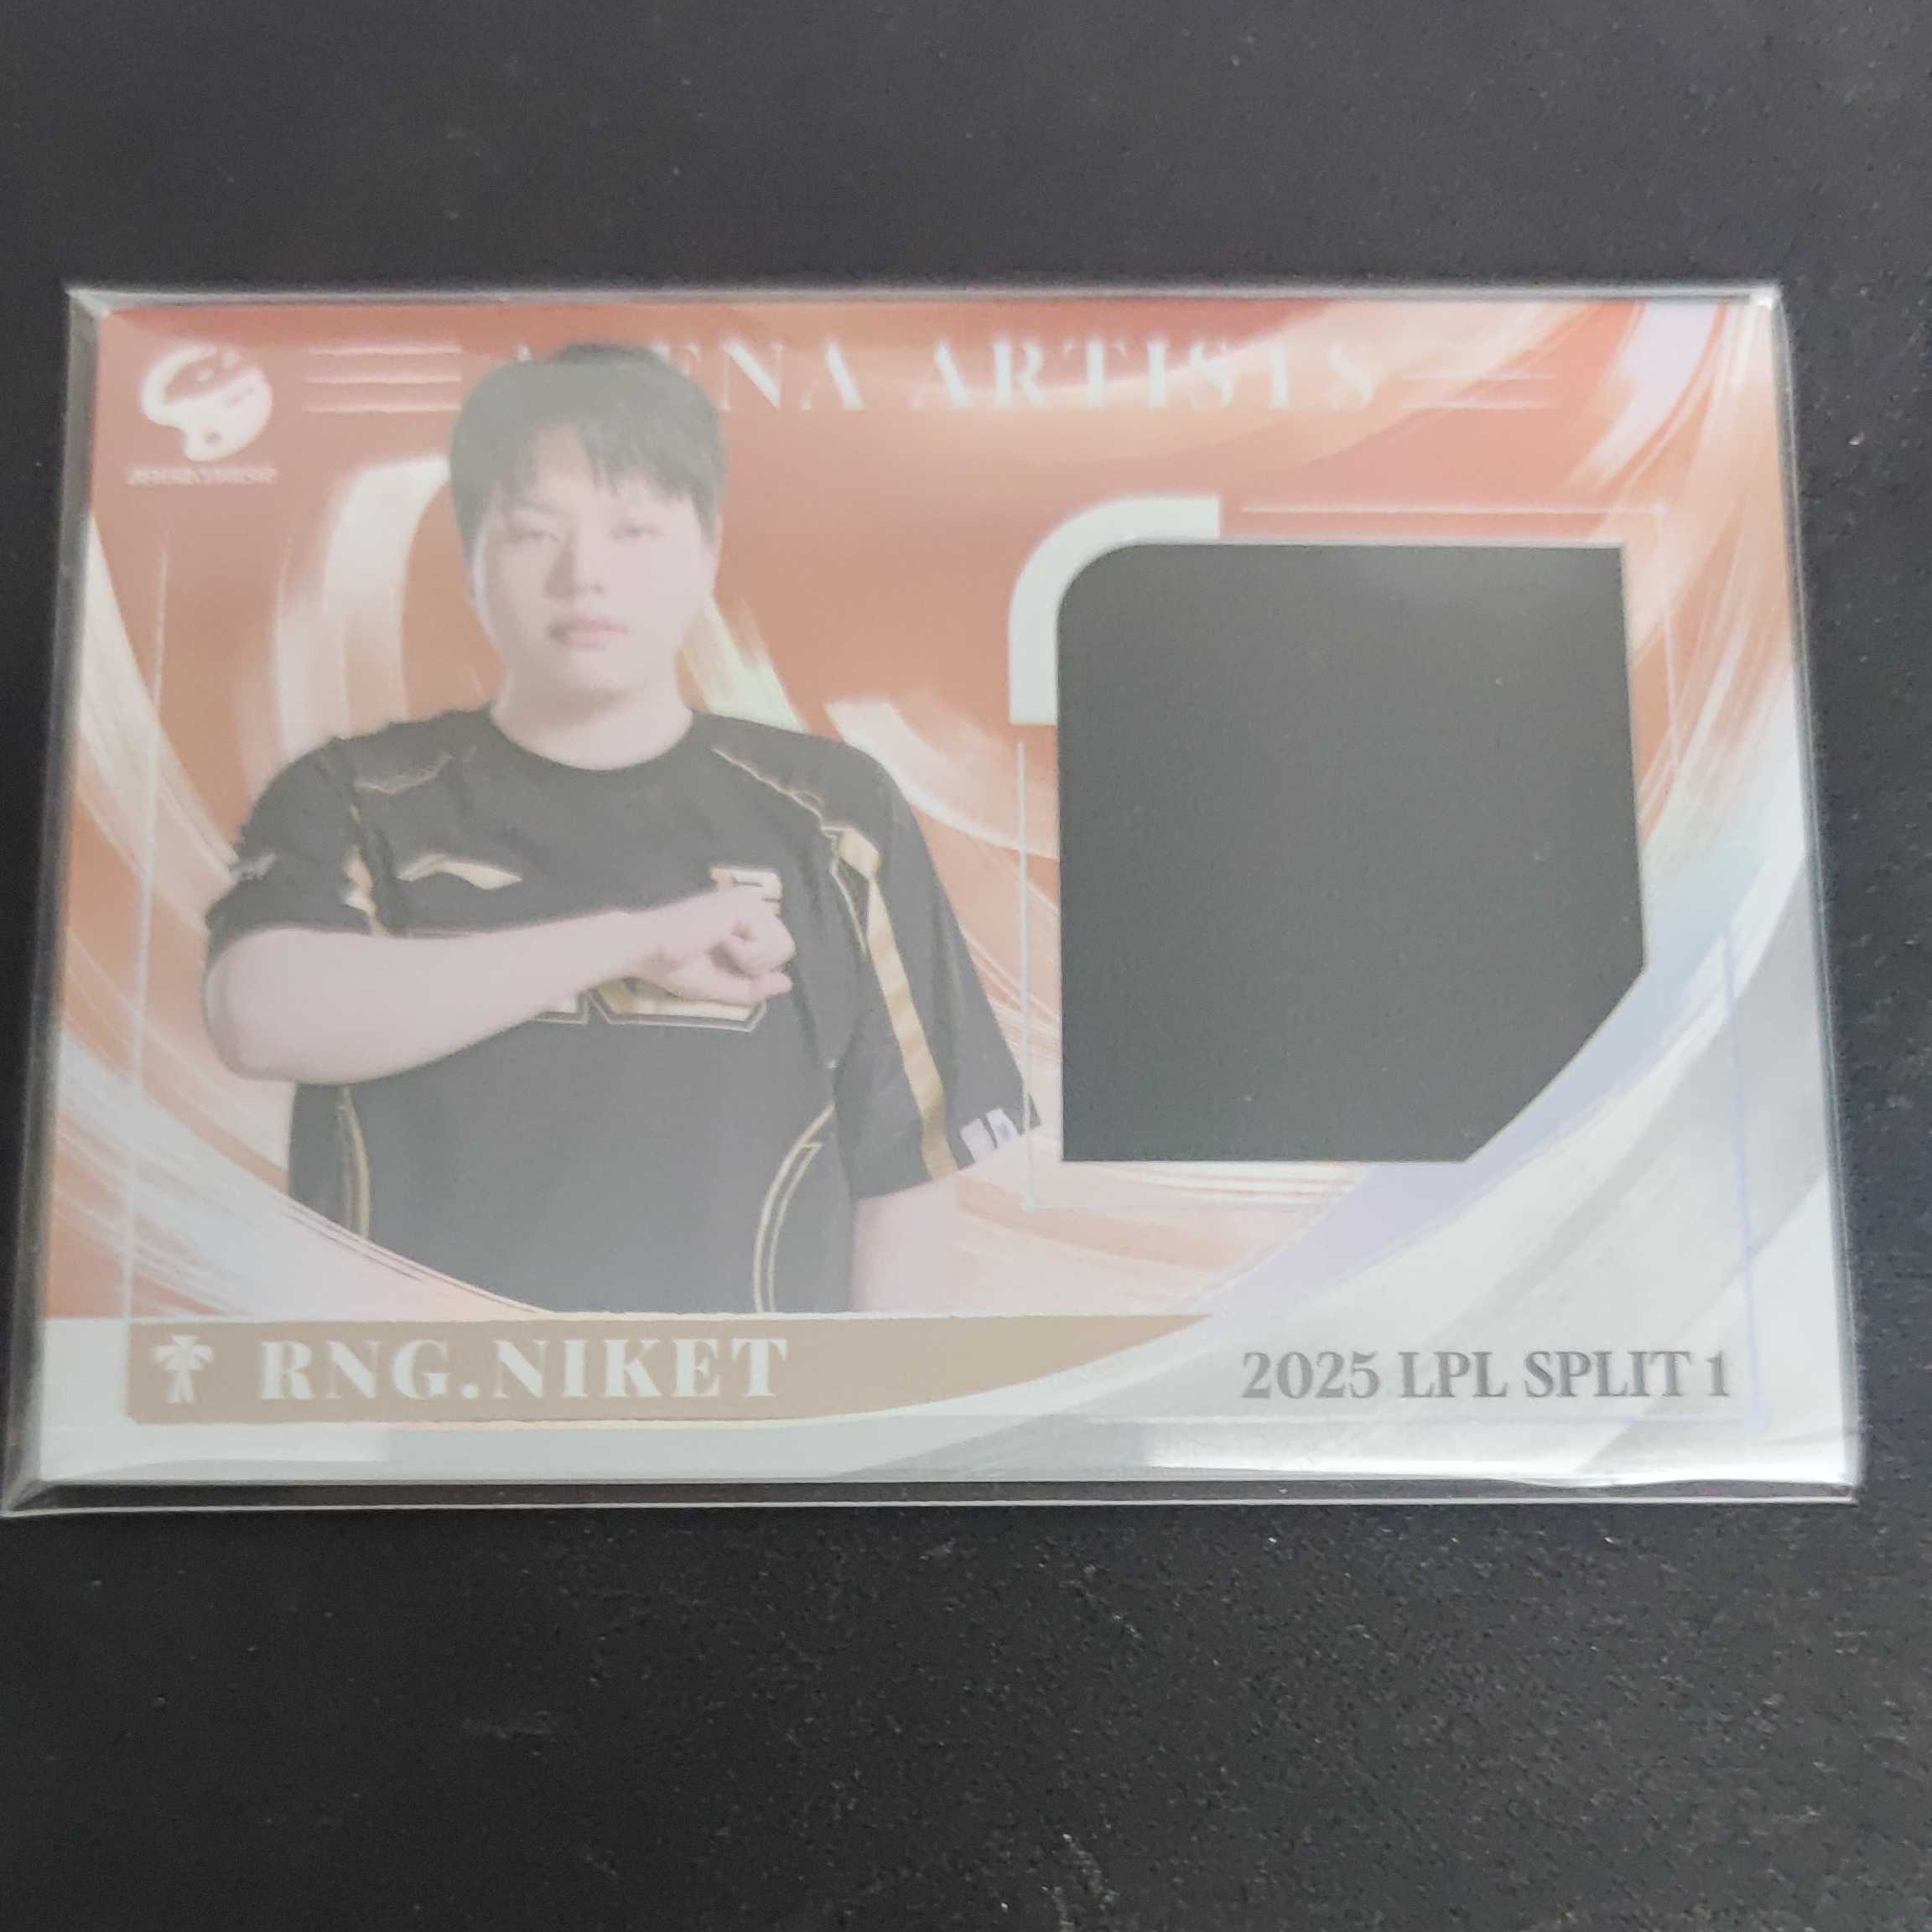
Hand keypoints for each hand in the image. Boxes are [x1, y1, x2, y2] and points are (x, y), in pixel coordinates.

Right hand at [625, 887, 795, 1004]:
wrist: (648, 950)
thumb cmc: (677, 966)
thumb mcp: (722, 984)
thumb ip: (755, 986)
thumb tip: (788, 983)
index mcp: (746, 921)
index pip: (777, 952)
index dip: (754, 970)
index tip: (722, 963)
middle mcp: (752, 906)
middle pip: (786, 948)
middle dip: (755, 966)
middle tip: (721, 954)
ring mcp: (749, 901)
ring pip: (781, 946)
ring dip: (749, 960)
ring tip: (719, 946)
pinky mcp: (744, 903)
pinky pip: (765, 944)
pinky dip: (742, 954)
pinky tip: (718, 939)